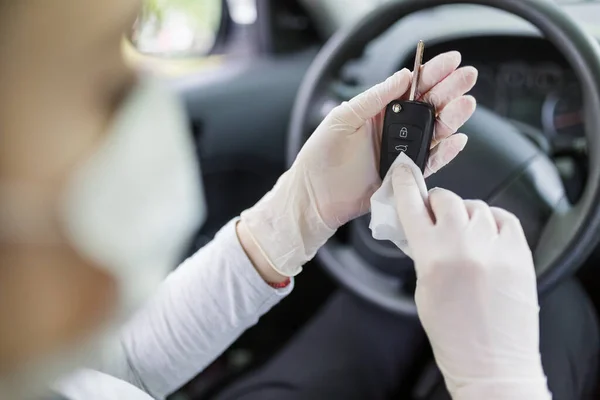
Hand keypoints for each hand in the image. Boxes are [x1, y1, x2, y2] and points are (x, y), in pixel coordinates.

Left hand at [241, 51, 477, 276]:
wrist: (315, 195)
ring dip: (452, 118)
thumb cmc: (322, 155)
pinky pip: (430, 162)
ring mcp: (401, 152)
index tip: (451, 61)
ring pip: (434, 132)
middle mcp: (394, 130)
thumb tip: (403, 76)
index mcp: (379, 111)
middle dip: (450, 91)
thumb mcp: (344, 117)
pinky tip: (457, 140)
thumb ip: (375, 98)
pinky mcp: (405, 175)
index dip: (432, 73)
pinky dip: (445, 152)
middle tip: (467, 77)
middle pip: (429, 107)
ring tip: (465, 105)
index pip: (411, 88)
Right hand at [391, 165, 551, 399]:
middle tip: (435, 217)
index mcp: (432, 256)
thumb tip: (418, 225)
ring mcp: (495, 248)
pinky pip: (504, 218)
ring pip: (476, 207)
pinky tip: (487, 235)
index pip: (412, 205)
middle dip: (436, 204)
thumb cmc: (452, 333)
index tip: (403, 172)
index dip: (405, 184)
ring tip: (465, 236)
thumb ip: (420, 251)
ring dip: (465, 215)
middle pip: (446, 199)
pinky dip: (493, 221)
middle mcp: (464, 246)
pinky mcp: (520, 254)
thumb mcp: (422, 287)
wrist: (491, 361)